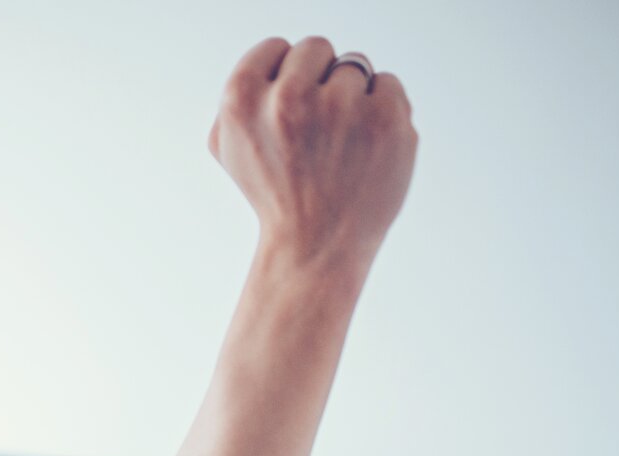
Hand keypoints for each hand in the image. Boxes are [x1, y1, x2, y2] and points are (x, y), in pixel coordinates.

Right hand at [209, 37, 416, 267]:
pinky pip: (389, 84)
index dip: (282, 78)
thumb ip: (239, 98)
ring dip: (352, 98)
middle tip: (315, 129)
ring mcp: (340, 107)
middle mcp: (287, 99)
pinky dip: (382, 111)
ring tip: (339, 144)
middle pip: (316, 48)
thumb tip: (269, 60)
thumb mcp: (229, 148)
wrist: (316, 245)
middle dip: (319, 80)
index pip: (275, 47)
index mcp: (240, 100)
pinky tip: (365, 147)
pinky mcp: (386, 118)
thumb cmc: (274, 192)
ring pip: (355, 65)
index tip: (286, 112)